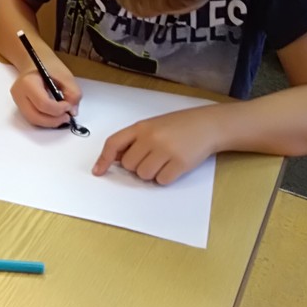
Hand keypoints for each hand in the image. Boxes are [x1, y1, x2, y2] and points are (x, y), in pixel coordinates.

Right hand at [10, 63, 81, 128]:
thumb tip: (72, 112)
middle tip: (67, 117)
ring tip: (62, 117)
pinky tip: (54, 116)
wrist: (34, 60)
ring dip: (50, 123)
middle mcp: (18, 94)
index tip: (69, 106)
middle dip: (54, 121)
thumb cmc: (48, 65)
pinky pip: (33, 118)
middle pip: (35, 116)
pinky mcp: (20, 106)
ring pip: (33, 120)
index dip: (58, 109)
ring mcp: (17, 101)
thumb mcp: (65, 75)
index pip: (42, 103)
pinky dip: (45, 120)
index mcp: (28, 82)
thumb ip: (73, 93)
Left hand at [92, 107, 219, 184]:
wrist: (207, 125)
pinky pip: (162, 180)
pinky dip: (165, 177)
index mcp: (141, 127)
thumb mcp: (152, 126)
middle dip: (136, 166)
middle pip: (128, 165)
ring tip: (163, 160)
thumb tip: (113, 159)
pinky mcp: (180, 163)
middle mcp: (151, 137)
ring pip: (144, 175)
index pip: (114, 143)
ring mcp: (166, 150)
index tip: (98, 171)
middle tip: (151, 157)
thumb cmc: (178, 126)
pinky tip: (173, 165)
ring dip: (151, 173)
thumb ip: (133, 140)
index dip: (103, 159)